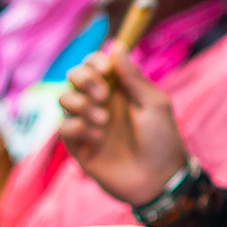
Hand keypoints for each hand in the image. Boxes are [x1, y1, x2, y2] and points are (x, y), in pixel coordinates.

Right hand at [58, 50, 190, 206]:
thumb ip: (133, 77)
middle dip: (83, 78)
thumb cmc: (163, 141)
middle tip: (102, 95)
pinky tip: (98, 138)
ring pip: (64, 99)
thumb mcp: (154, 104)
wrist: (159, 179)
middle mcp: (100, 103)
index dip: (95, 61)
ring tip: (103, 120)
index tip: (106, 69)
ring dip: (80, 104)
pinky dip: (78, 127)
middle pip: (74, 76)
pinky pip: (63, 127)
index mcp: (120, 90)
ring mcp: (88, 123)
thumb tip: (117, 46)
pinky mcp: (78, 146)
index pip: (96, 64)